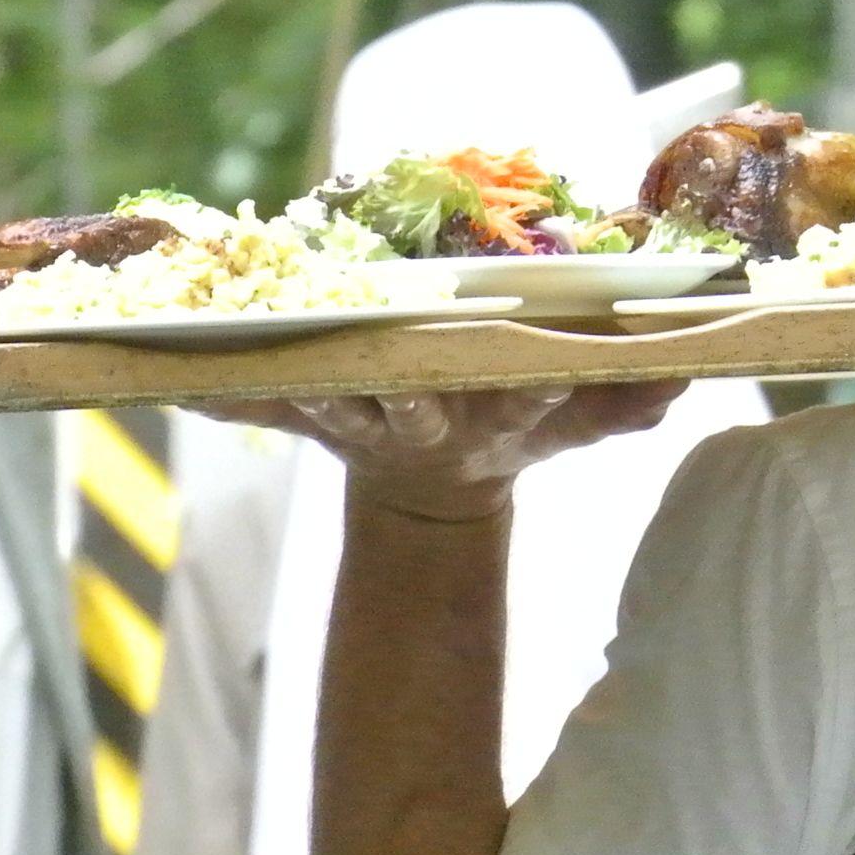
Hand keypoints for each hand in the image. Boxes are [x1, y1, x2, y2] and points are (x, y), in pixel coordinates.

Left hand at [201, 382, 684, 522]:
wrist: (434, 487)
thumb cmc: (513, 427)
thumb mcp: (574, 427)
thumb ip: (626, 405)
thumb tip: (679, 379)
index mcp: (495, 415)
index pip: (525, 398)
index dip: (536, 390)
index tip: (544, 374)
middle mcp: (426, 416)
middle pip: (415, 403)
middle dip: (406, 393)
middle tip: (398, 373)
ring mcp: (366, 418)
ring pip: (331, 400)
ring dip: (299, 389)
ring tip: (247, 367)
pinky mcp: (316, 414)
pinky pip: (264, 407)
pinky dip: (224, 400)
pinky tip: (175, 385)